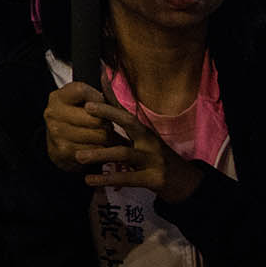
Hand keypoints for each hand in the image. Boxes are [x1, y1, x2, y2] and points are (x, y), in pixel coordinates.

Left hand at [45, 80, 203, 201]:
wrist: (187, 184)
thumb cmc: (158, 160)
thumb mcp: (144, 142)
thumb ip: (127, 128)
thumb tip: (109, 109)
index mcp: (145, 131)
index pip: (126, 111)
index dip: (111, 98)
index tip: (96, 82)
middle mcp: (150, 141)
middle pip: (130, 122)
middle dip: (108, 113)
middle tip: (86, 108)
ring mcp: (153, 159)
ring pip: (124, 153)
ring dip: (100, 154)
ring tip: (78, 155)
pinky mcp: (153, 179)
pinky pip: (127, 178)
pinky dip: (107, 178)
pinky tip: (89, 179)